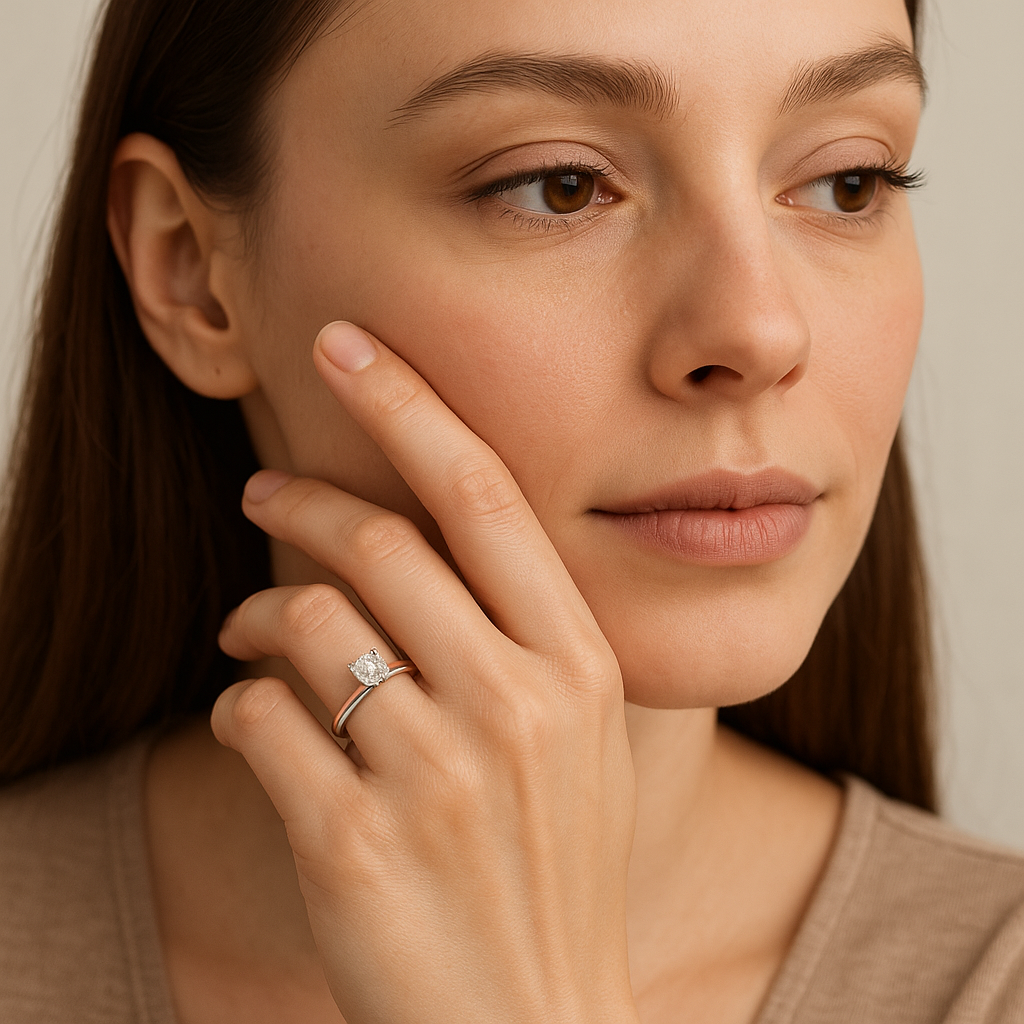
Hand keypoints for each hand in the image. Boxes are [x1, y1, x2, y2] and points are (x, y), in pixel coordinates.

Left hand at [212, 321, 639, 1023]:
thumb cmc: (557, 873)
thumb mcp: (584, 744)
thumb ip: (528, 641)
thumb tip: (434, 549)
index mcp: (577, 663)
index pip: (482, 493)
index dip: (408, 404)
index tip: (347, 346)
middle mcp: (515, 703)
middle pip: (378, 541)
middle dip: (300, 497)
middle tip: (263, 488)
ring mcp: (436, 773)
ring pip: (306, 623)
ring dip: (257, 612)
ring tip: (246, 629)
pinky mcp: (355, 842)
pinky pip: (258, 724)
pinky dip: (239, 707)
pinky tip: (254, 722)